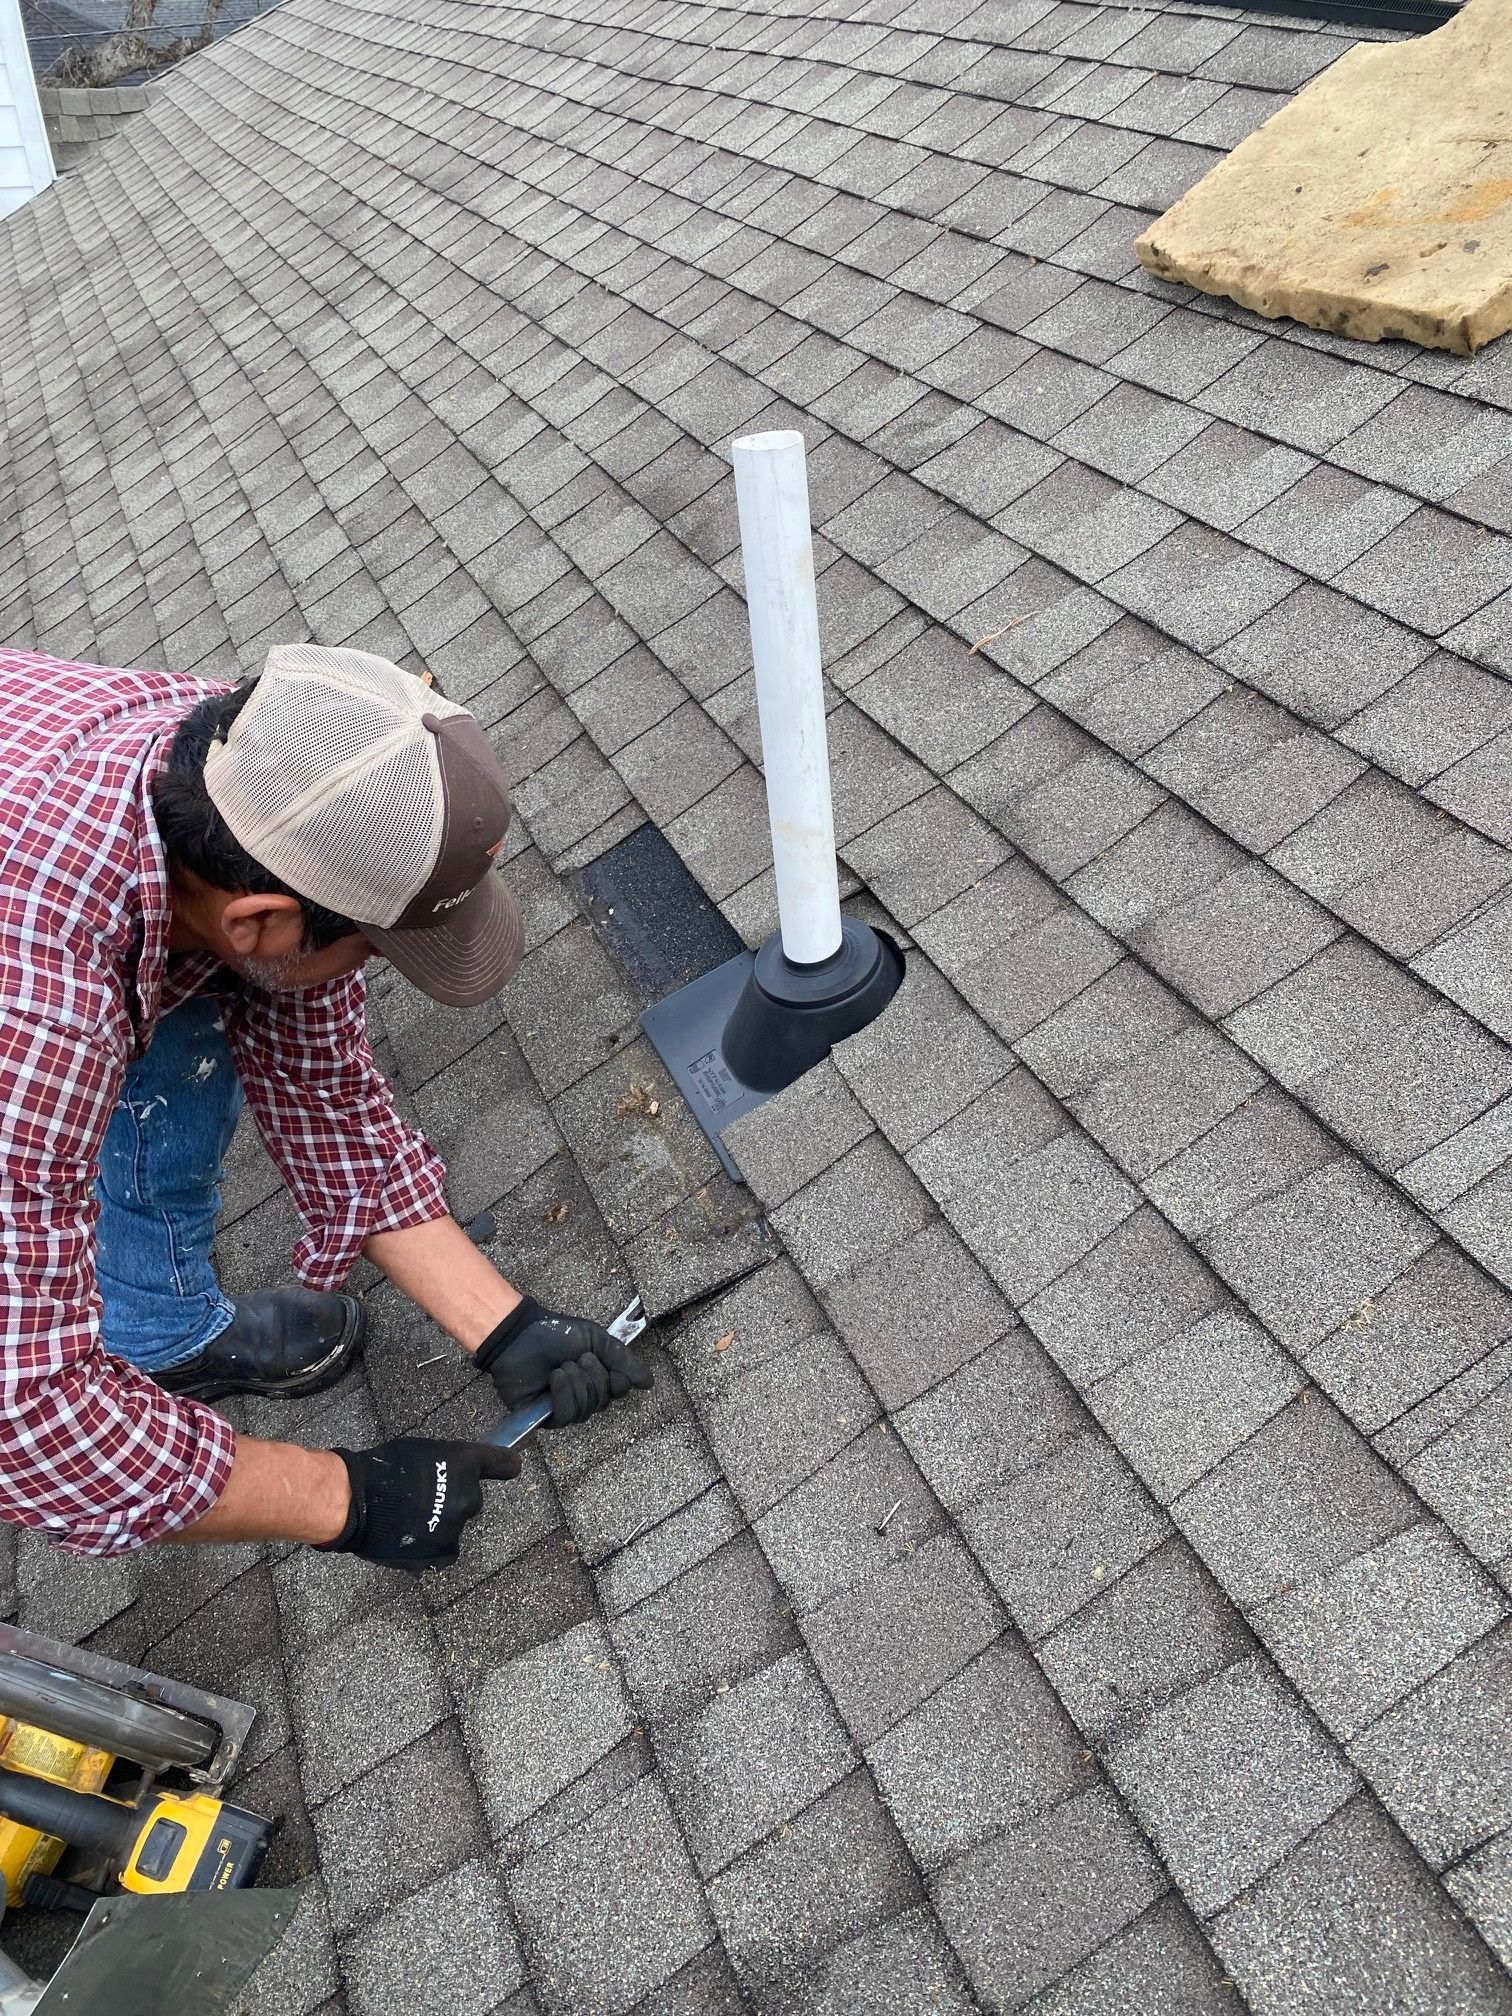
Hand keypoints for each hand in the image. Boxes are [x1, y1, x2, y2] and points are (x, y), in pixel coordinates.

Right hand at [318, 1437, 520, 1568]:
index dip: (506, 1466)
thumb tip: (448, 1474)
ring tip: (408, 1521)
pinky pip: (443, 1552)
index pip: (501, 1463)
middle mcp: (468, 1496)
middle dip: (454, 1500)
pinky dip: (431, 1549)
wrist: (356, 1501)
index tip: (511, 1468)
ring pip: (454, 1527)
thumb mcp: (421, 1452)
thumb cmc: (382, 1468)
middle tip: (425, 1499)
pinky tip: (411, 1541)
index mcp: (465, 1464)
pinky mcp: (439, 1553)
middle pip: (471, 1501)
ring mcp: (455, 1527)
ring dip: (439, 1525)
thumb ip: (444, 1466)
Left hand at [475, 1296, 652, 1428]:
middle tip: (579, 1358)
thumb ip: (623, 1360)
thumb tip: (649, 1382)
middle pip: (603, 1401)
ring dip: (576, 1383)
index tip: (610, 1367)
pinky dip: (563, 1394)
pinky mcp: (544, 1416)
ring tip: (562, 1366)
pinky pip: (565, 1415)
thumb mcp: (596, 1340)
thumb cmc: (556, 1333)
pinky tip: (555, 1377)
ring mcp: (563, 1407)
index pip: (619, 1391)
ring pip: (585, 1409)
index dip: (618, 1382)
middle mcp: (583, 1395)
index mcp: (597, 1376)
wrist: (521, 1335)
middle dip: (594, 1377)